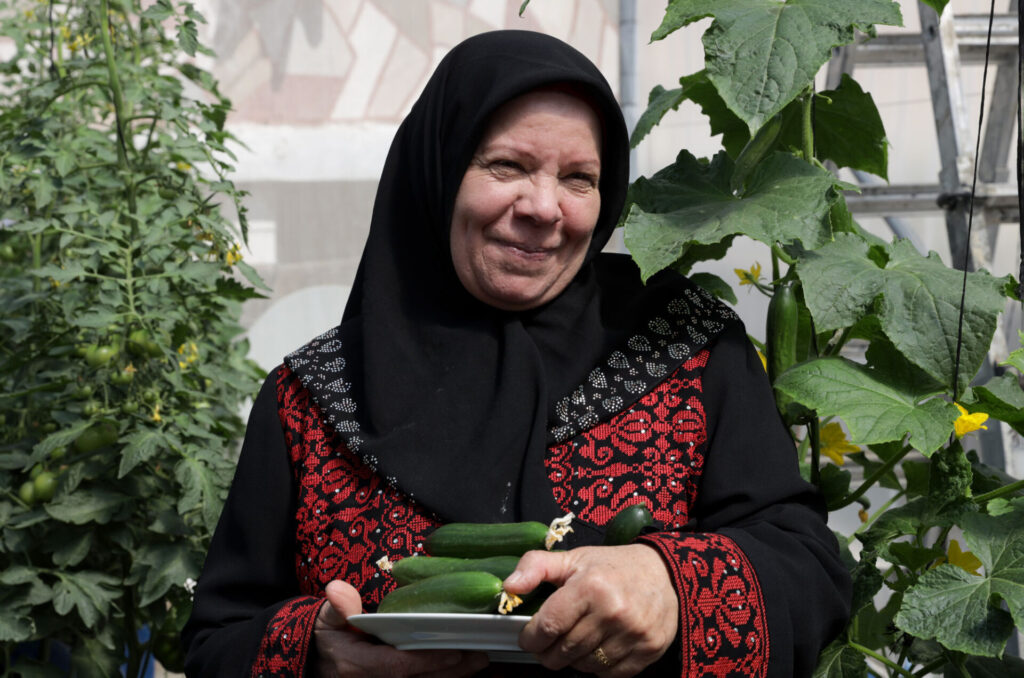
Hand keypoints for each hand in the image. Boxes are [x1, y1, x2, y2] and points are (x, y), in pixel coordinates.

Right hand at [313, 580, 488, 677]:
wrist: (314, 665)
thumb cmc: (324, 639)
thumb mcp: (323, 620)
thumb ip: (336, 607)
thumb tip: (336, 589)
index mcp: (356, 666)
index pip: (397, 667)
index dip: (427, 661)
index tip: (454, 651)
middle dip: (451, 671)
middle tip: (480, 655)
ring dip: (452, 677)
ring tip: (479, 660)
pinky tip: (462, 669)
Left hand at [503, 544, 677, 676]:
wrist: (664, 573)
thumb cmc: (612, 567)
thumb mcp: (573, 559)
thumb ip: (535, 567)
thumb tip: (509, 586)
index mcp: (590, 587)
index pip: (548, 627)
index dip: (530, 638)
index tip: (528, 637)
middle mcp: (613, 612)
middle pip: (564, 651)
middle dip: (548, 652)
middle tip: (548, 643)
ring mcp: (633, 634)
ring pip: (584, 666)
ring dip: (572, 660)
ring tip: (574, 642)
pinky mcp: (648, 650)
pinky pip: (609, 674)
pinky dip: (597, 667)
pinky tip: (597, 647)